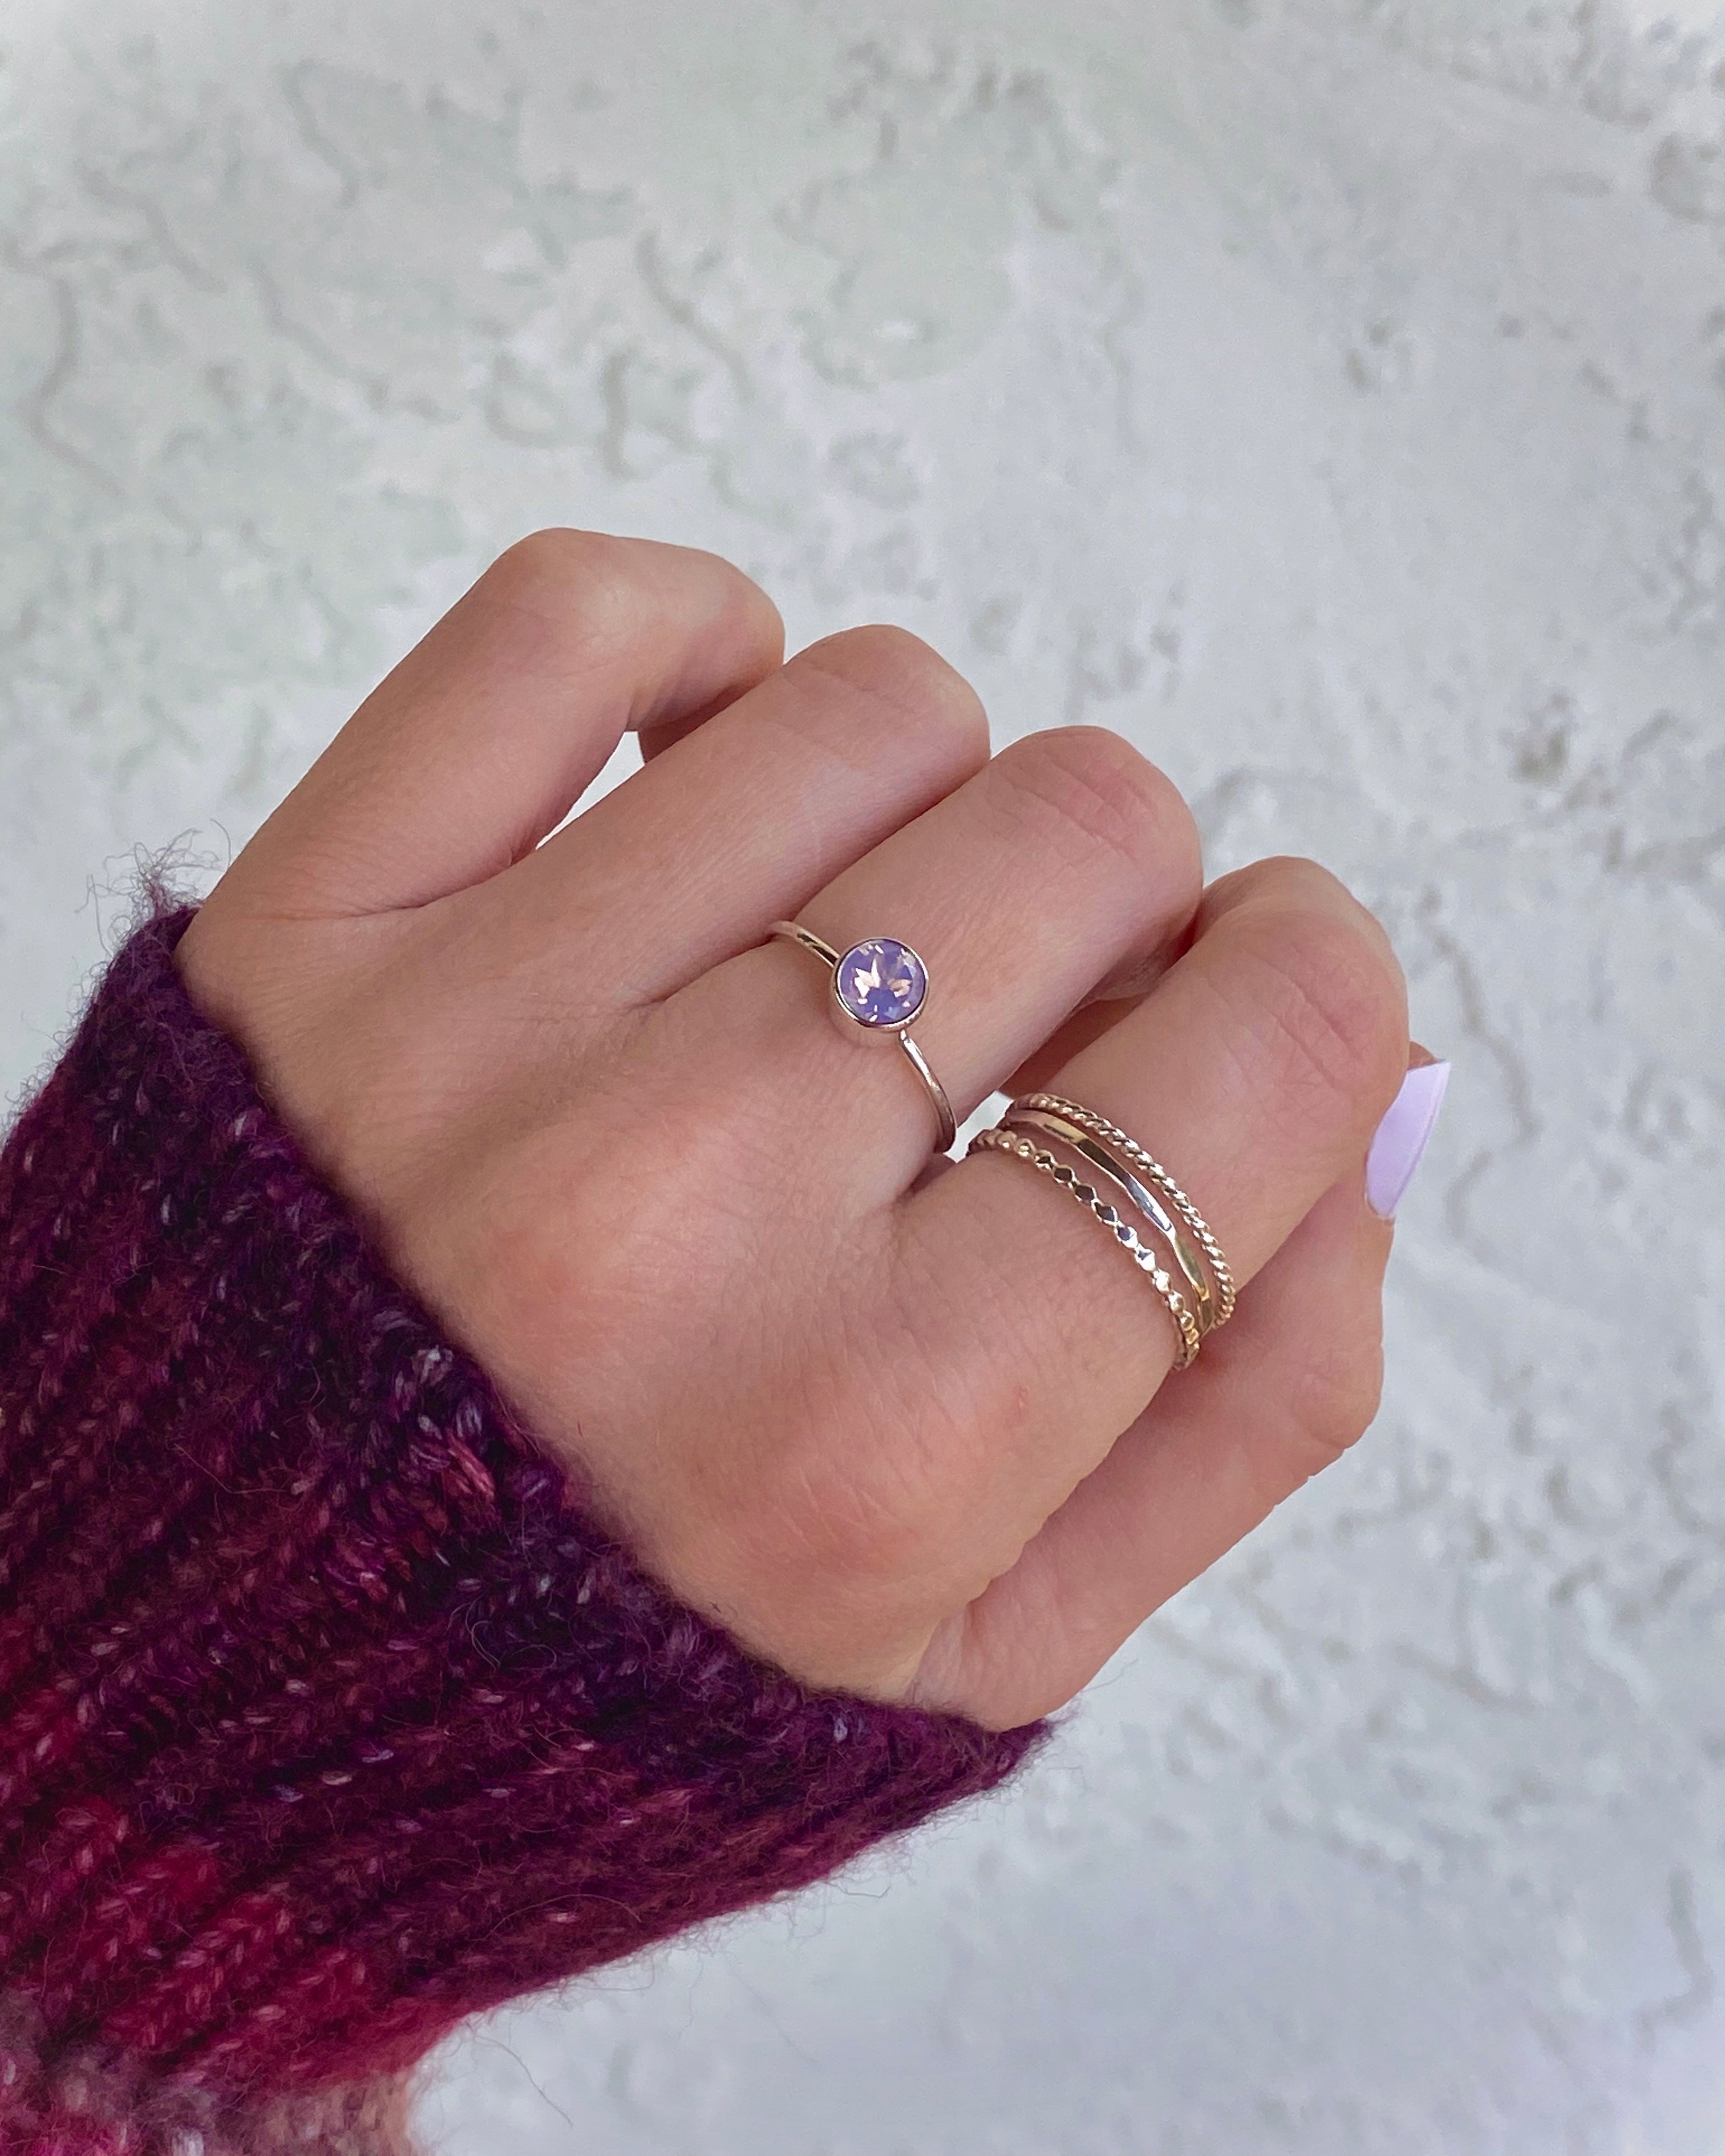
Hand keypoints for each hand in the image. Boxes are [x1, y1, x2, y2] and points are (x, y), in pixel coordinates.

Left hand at [176, 529, 1416, 1730]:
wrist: (209, 1692)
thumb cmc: (608, 1678)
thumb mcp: (980, 1657)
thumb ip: (1240, 1404)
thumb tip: (1379, 1109)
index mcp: (887, 1436)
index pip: (1267, 1051)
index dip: (1309, 992)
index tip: (1242, 1007)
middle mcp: (685, 1217)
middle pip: (1088, 834)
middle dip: (1117, 915)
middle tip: (1009, 1028)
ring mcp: (475, 1039)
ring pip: (874, 706)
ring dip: (922, 803)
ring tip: (843, 946)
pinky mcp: (307, 924)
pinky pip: (580, 621)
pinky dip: (701, 647)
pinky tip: (713, 784)